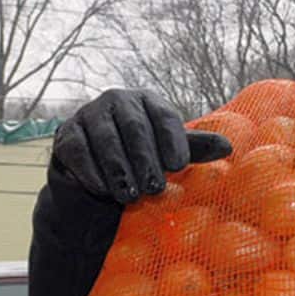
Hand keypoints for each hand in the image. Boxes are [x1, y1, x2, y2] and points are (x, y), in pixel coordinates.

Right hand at [52, 89, 232, 203]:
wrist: (99, 171)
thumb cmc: (143, 158)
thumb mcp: (170, 152)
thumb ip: (195, 149)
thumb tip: (228, 147)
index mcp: (148, 101)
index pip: (164, 115)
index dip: (173, 139)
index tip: (179, 165)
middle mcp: (117, 101)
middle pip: (135, 128)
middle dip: (146, 160)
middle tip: (155, 187)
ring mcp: (89, 115)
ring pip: (106, 140)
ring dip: (119, 169)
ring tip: (131, 194)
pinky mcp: (66, 135)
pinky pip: (79, 151)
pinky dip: (93, 171)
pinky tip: (104, 189)